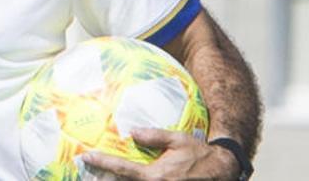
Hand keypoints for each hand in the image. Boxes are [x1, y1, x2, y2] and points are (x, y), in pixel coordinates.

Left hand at [82, 129, 239, 180]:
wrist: (222, 172)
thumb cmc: (199, 155)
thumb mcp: (178, 140)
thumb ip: (154, 136)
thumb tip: (132, 133)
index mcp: (155, 176)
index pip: (122, 169)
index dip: (102, 162)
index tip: (86, 156)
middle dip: (105, 178)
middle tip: (87, 172)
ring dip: (118, 180)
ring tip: (100, 175)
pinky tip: (124, 175)